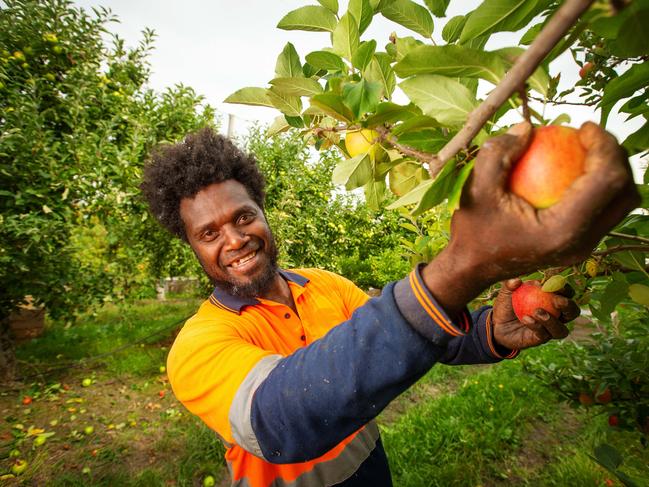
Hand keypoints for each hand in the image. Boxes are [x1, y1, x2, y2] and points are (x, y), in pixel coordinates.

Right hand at [421, 121, 638, 315]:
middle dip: (616, 156)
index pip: (607, 181)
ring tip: (586, 149)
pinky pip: (603, 210)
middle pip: (625, 194)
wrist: (472, 267)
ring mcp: (583, 247)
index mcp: (562, 231)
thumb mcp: (476, 188)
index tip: (584, 127)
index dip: (605, 146)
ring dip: (611, 171)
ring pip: (621, 204)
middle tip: (589, 136)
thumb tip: (527, 127)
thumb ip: (498, 153)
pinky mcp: (579, 244)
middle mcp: (580, 243)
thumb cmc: (473, 230)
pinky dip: (597, 185)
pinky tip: (573, 167)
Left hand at [492, 279, 579, 349]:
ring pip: (562, 329)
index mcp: (552, 299)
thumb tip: (517, 280)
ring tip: (536, 311)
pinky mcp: (540, 339)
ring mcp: (549, 329)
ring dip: (552, 320)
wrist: (496, 325)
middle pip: (573, 312)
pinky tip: (525, 319)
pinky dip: (536, 326)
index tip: (555, 284)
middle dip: (568, 306)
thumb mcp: (506, 293)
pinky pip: (544, 335)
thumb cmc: (507, 305)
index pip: (566, 293)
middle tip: (557, 301)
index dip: (564, 288)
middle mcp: (556, 315)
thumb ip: (510, 285)